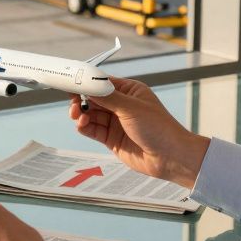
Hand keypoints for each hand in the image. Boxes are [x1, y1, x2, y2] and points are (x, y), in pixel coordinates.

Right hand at [72, 76, 209, 188]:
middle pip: (93, 98)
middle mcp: (121, 105)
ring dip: (81, 114)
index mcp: (129, 91)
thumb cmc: (159, 128)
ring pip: (91, 114)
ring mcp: (116, 122)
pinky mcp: (111, 139)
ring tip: (78, 116)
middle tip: (72, 103)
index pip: (103, 82)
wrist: (170, 158)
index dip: (86, 82)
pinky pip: (93, 129)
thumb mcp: (131, 108)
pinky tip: (82, 125)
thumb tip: (87, 85)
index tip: (71, 82)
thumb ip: (107, 97)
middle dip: (81, 99)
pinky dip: (84, 126)